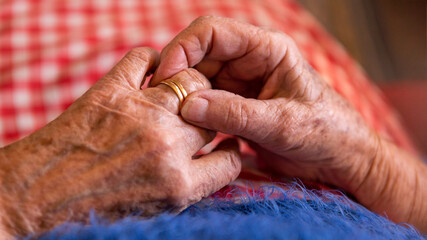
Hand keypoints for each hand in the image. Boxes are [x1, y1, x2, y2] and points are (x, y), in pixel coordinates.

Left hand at [0, 47, 240, 236]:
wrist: (37, 197)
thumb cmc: (94, 211)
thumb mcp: (156, 211)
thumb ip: (191, 185)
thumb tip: (217, 159)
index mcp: (179, 185)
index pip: (231, 160)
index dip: (231, 151)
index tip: (225, 146)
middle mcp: (165, 147)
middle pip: (213, 116)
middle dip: (210, 118)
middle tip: (195, 121)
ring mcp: (139, 114)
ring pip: (190, 82)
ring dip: (189, 89)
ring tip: (177, 97)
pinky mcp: (111, 91)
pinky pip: (143, 58)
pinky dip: (152, 61)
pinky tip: (152, 74)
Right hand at [152, 16, 375, 192]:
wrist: (339, 158)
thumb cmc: (325, 132)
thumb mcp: (283, 123)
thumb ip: (236, 114)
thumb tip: (188, 105)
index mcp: (266, 49)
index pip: (212, 32)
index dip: (183, 49)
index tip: (165, 78)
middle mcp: (249, 61)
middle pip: (198, 56)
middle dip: (177, 76)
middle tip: (162, 104)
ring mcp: (240, 84)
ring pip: (197, 80)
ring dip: (182, 96)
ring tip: (171, 120)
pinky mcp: (235, 106)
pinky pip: (204, 103)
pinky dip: (191, 113)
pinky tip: (184, 128)